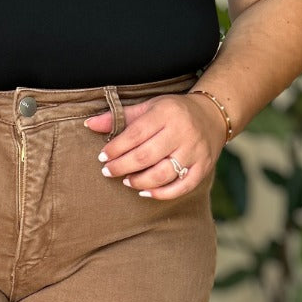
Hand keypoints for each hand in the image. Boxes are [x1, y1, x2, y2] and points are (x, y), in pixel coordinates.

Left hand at [83, 90, 228, 198]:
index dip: (116, 148)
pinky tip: (145, 192)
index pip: (135, 134)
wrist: (212, 115)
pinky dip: (162, 193)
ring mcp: (195, 151)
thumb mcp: (148, 107)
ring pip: (163, 174)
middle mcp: (182, 132)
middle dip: (122, 166)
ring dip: (139, 181)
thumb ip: (120, 117)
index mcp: (166, 113)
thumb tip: (89, 125)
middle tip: (108, 171)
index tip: (102, 157)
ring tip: (126, 181)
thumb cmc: (173, 112)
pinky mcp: (204, 167)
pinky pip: (182, 186)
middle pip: (146, 156)